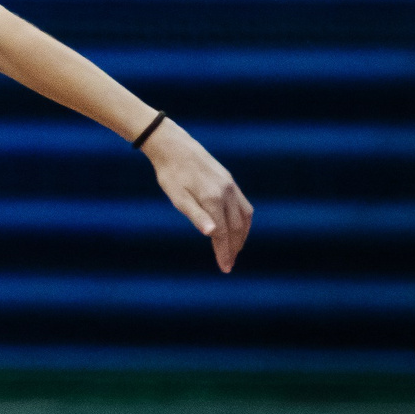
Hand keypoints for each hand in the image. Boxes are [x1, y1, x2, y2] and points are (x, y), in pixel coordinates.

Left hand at [144, 120, 252, 270]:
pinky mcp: (230, 181)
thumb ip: (195, 215)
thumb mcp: (177, 197)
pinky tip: (237, 229)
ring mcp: (231, 186)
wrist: (174, 146)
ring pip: (244, 217)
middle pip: (236, 227)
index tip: (225, 267)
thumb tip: (212, 234)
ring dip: (242, 236)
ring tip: (234, 250)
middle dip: (234, 248)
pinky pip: (244, 205)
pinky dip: (244, 221)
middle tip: (228, 264)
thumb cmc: (170, 174)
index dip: (224, 252)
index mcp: (212, 198)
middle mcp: (226, 192)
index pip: (222, 233)